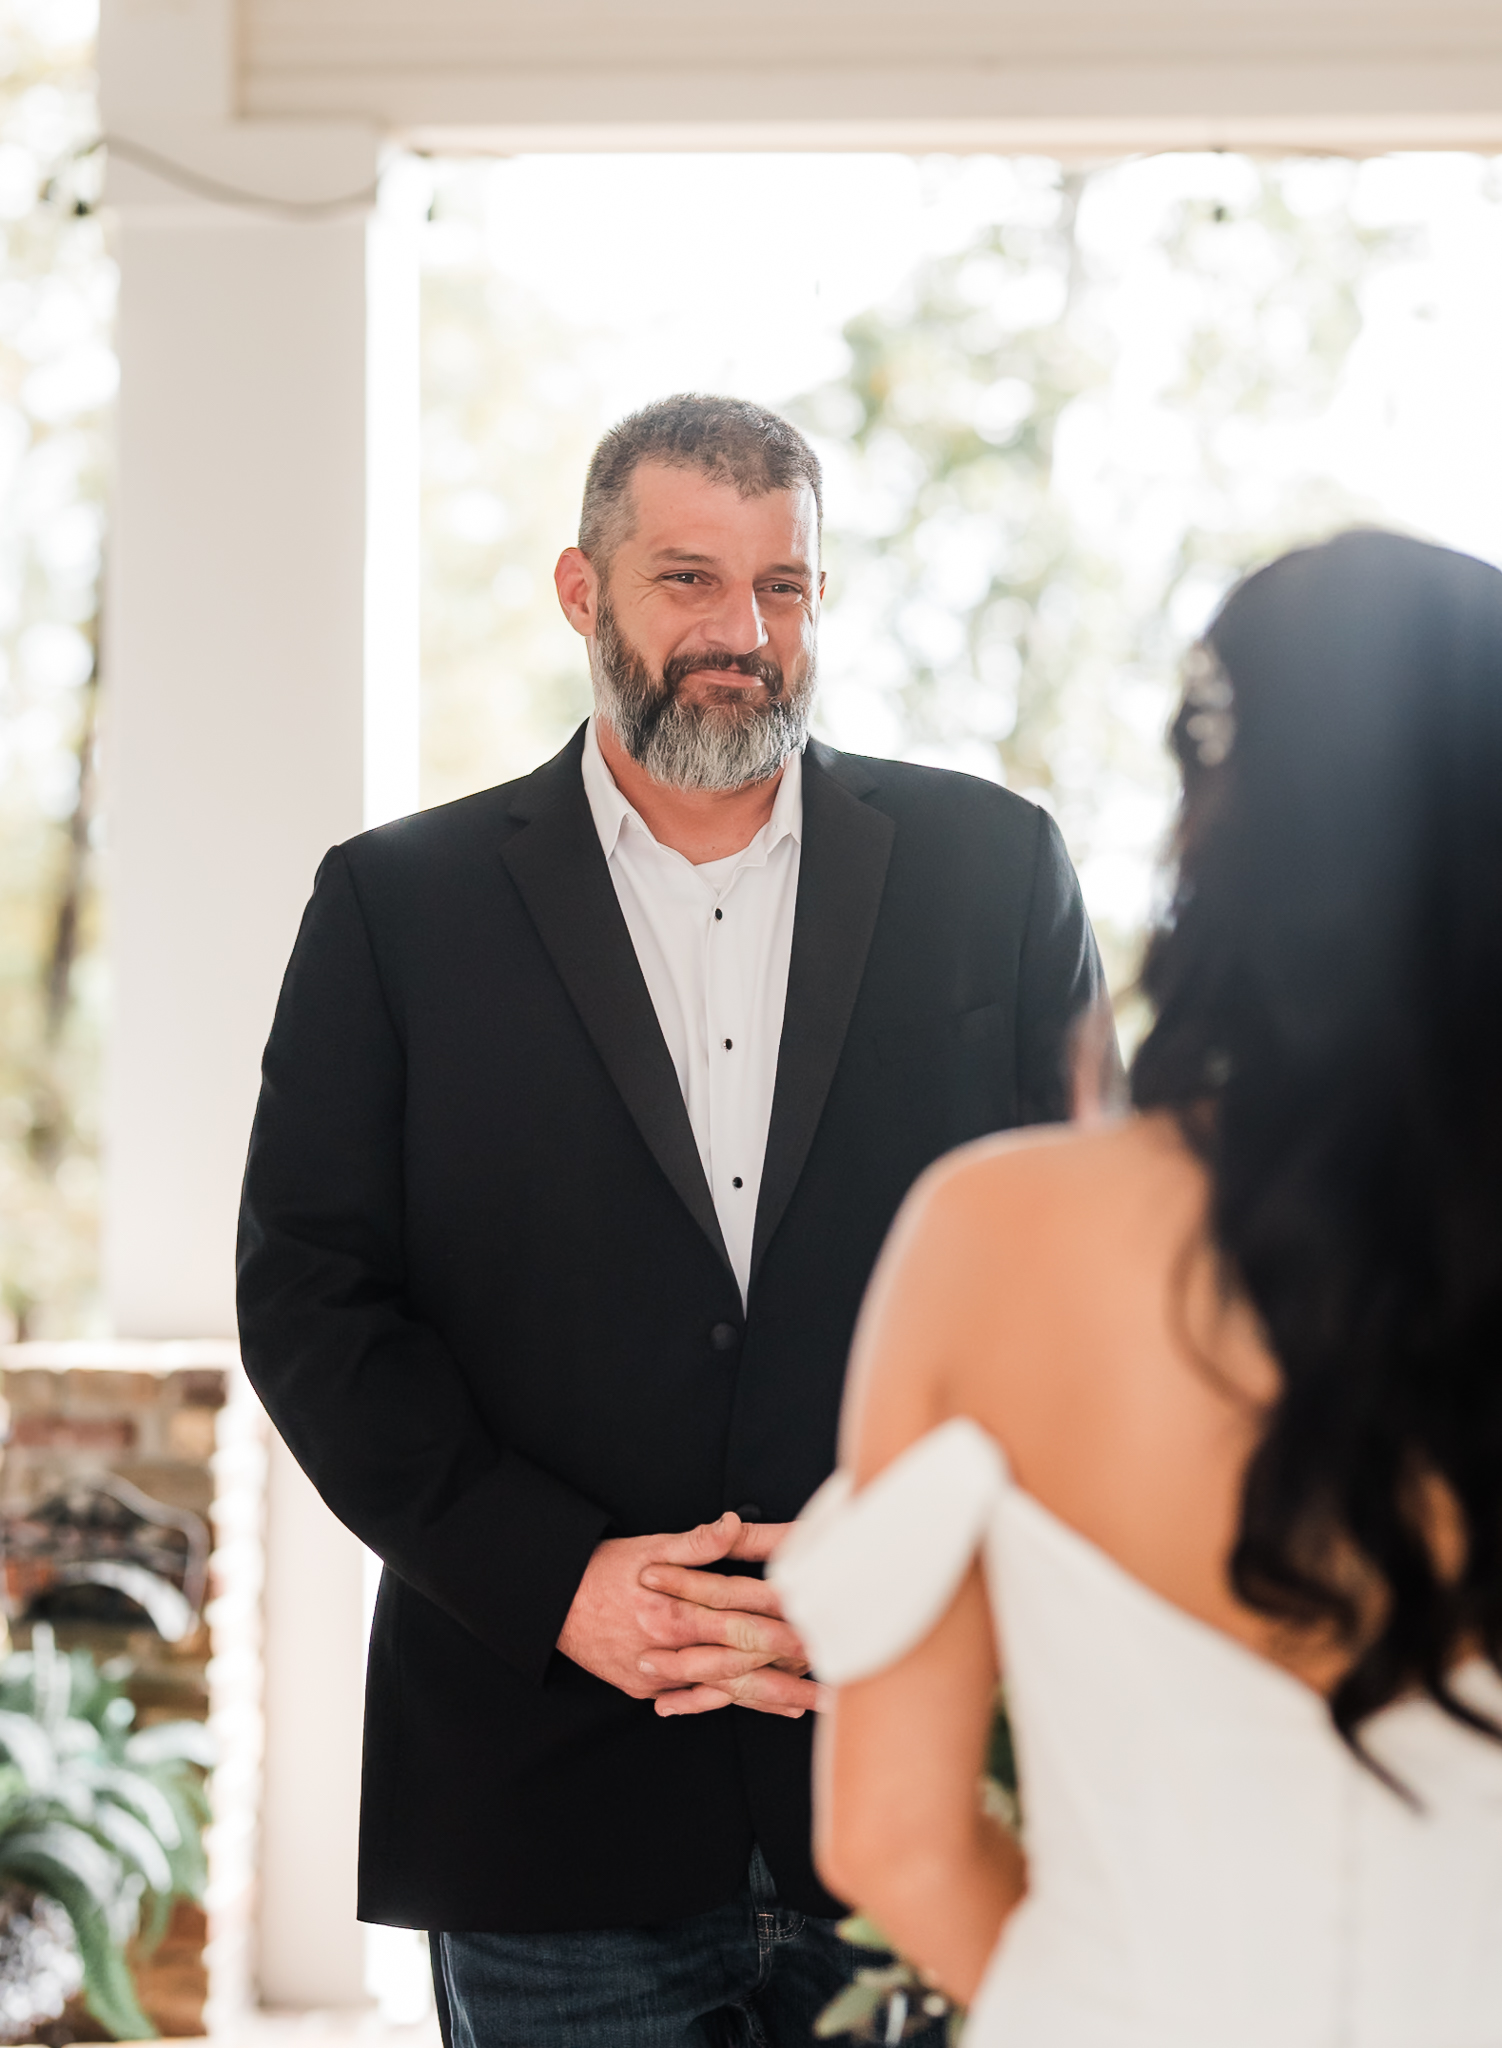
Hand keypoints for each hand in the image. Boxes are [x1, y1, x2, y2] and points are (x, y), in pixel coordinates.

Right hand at [557, 1512, 823, 1718]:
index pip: (742, 1616)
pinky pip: (694, 1698)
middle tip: (833, 1681)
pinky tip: (767, 1708)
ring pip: (725, 1688)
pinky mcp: (646, 1687)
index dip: (784, 1624)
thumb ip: (697, 1544)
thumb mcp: (651, 1547)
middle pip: (742, 1661)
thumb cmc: (605, 1569)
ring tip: (811, 1704)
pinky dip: (731, 1703)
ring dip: (771, 1697)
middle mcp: (671, 1646)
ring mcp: (658, 1673)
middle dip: (790, 1672)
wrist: (553, 1602)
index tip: (820, 1631)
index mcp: (676, 1608)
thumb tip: (731, 1524)